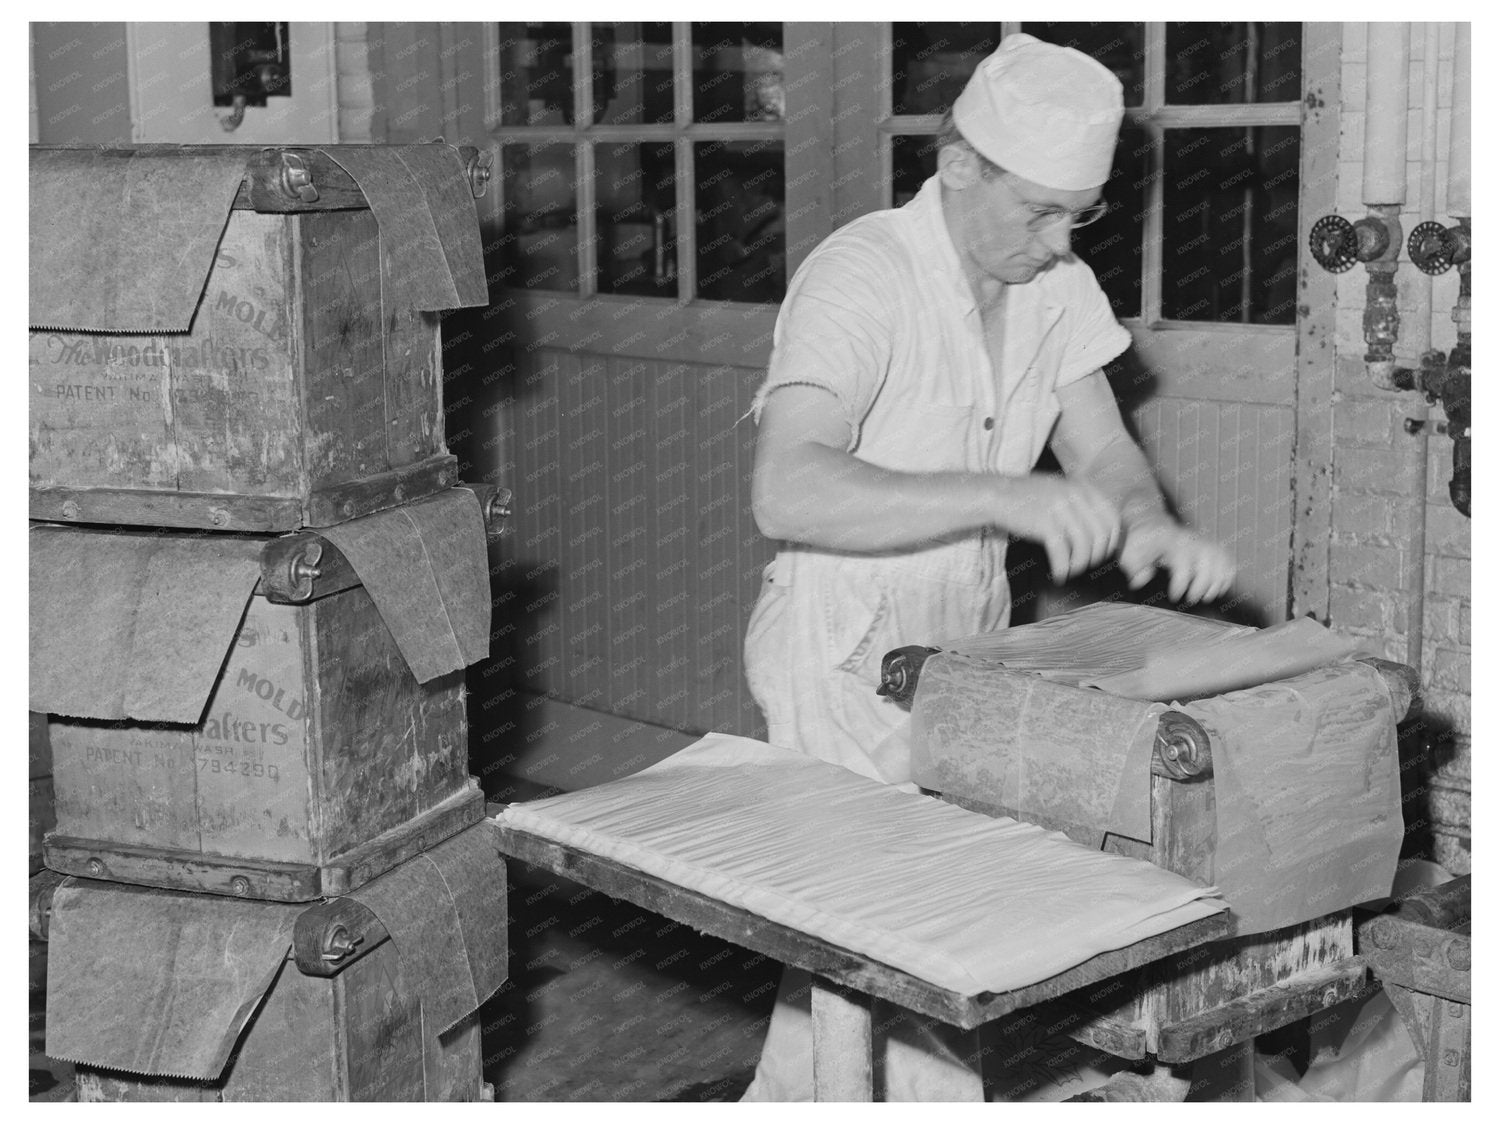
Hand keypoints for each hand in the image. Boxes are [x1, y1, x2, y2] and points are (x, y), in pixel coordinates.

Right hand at [999, 475, 1121, 582]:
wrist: (996, 495)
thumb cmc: (1027, 497)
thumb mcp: (1060, 490)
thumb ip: (1082, 503)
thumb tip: (1105, 530)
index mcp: (1082, 487)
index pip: (1112, 518)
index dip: (1111, 540)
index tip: (1102, 553)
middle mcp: (1074, 495)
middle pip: (1101, 535)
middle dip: (1097, 556)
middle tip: (1085, 564)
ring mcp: (1060, 509)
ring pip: (1084, 546)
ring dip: (1079, 564)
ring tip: (1070, 571)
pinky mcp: (1044, 523)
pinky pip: (1062, 553)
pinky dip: (1062, 568)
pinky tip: (1058, 575)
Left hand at [1118, 515, 1235, 603]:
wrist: (1149, 524)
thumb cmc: (1139, 543)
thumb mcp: (1128, 553)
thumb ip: (1133, 568)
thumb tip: (1139, 581)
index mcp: (1170, 540)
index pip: (1182, 561)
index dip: (1181, 582)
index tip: (1174, 597)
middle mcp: (1189, 539)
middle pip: (1207, 558)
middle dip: (1203, 583)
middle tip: (1191, 599)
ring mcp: (1201, 541)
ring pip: (1220, 558)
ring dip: (1218, 580)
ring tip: (1207, 597)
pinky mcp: (1209, 545)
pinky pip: (1226, 558)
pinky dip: (1227, 574)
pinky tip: (1219, 589)